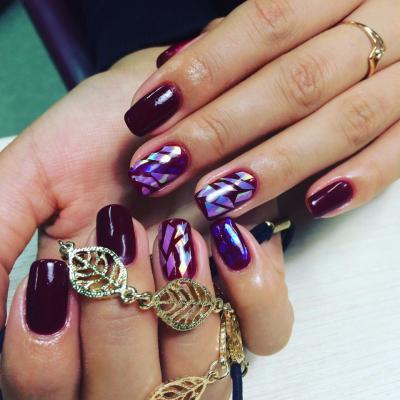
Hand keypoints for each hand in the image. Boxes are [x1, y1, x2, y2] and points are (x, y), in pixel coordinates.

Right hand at [0, 49, 291, 396]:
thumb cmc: (101, 133)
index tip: (51, 276)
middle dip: (117, 322)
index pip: (51, 393)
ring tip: (174, 231)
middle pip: (128, 396)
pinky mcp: (254, 284)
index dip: (42, 360)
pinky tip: (228, 238)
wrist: (171, 98)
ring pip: (201, 377)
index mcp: (80, 310)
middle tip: (120, 239)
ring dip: (179, 304)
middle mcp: (142, 325)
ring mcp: (203, 310)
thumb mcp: (36, 176)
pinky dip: (253, 296)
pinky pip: (267, 332)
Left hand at [125, 0, 399, 219]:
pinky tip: (314, 205)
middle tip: (161, 168)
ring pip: (344, 122)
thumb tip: (173, 64)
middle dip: (220, 129)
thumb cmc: (330, 17)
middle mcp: (383, 21)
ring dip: (275, 166)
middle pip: (294, 81)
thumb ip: (239, 37)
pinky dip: (364, 178)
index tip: (146, 113)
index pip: (264, 24)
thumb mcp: (293, 7)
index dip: (202, 71)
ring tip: (216, 200)